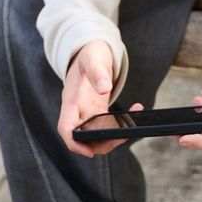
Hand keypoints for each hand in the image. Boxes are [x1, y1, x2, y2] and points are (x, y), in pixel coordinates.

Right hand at [58, 40, 140, 157]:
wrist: (91, 49)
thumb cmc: (89, 53)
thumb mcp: (92, 58)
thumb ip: (97, 72)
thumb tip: (104, 88)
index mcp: (71, 98)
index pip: (65, 127)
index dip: (74, 143)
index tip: (88, 151)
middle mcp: (77, 108)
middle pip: (83, 136)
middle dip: (101, 143)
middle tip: (123, 137)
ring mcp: (87, 110)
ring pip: (96, 133)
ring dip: (113, 135)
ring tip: (133, 123)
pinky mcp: (97, 109)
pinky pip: (107, 123)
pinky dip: (120, 122)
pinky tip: (135, 109)